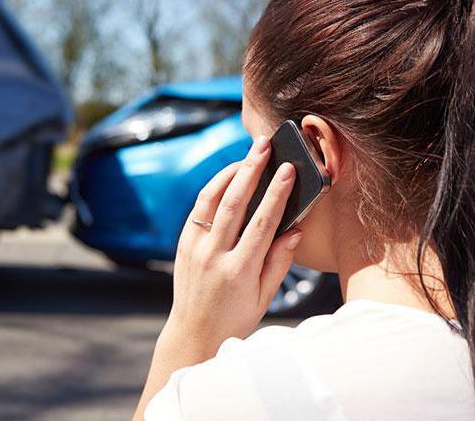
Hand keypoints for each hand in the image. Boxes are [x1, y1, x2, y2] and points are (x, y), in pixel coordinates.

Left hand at [133, 136, 302, 419]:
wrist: (193, 332)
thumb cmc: (234, 318)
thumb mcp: (263, 298)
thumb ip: (279, 263)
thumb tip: (295, 229)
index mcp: (239, 271)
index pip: (262, 223)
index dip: (276, 193)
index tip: (288, 169)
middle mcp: (213, 256)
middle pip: (233, 203)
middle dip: (251, 170)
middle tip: (263, 145)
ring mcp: (194, 249)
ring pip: (210, 200)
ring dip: (229, 173)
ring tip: (247, 155)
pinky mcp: (182, 245)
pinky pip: (198, 209)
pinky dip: (213, 189)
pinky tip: (228, 177)